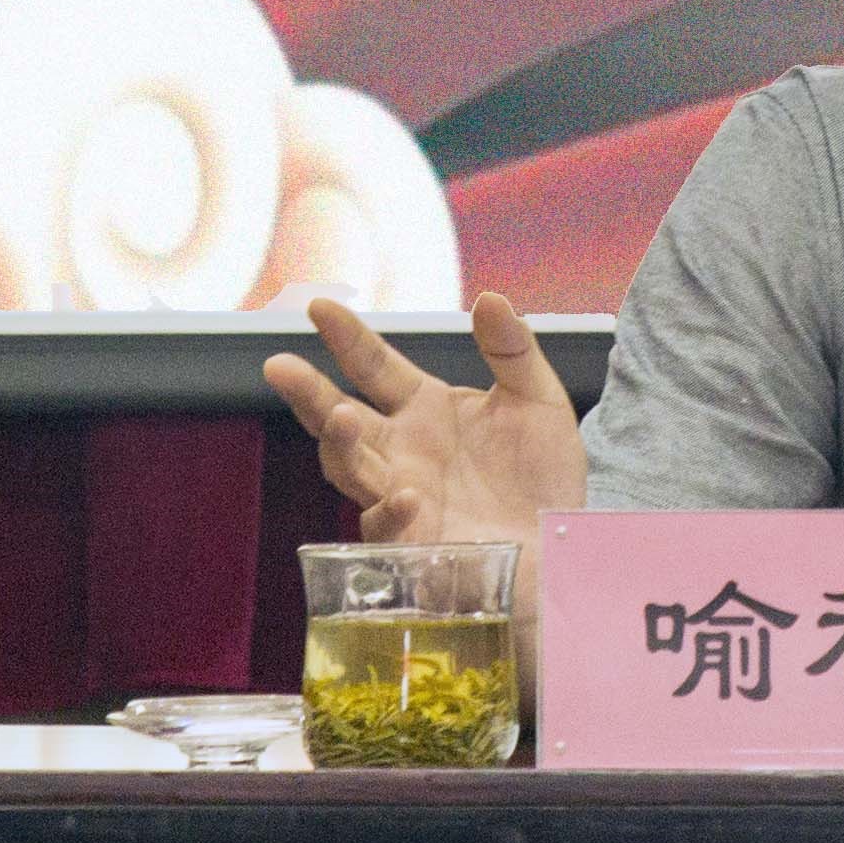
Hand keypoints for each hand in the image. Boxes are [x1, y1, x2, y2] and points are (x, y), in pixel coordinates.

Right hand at [265, 292, 587, 551]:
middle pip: (339, 418)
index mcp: (424, 409)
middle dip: (308, 393)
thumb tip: (492, 297)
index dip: (347, 338)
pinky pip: (387, 527)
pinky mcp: (413, 542)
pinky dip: (391, 511)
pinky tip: (406, 494)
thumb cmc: (542, 476)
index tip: (319, 305)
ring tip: (341, 414)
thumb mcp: (538, 400)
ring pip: (350, 469)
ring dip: (340, 444)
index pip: (374, 366)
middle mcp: (401, 450)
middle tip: (279, 366)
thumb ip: (512, 350)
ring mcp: (400, 496)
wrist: (564, 545)